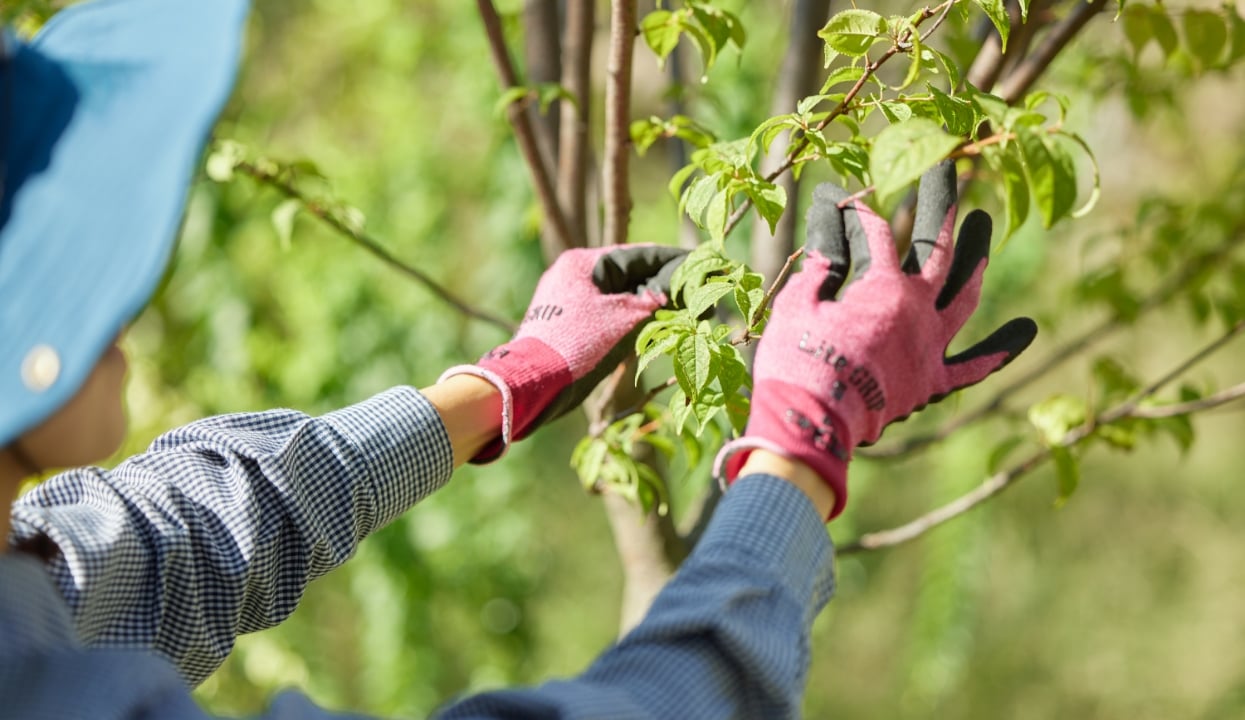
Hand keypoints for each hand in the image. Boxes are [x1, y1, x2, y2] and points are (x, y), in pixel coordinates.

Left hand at [441, 244, 685, 461]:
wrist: (532, 381)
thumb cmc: (574, 344)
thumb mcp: (620, 319)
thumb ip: (649, 302)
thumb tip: (670, 295)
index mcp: (581, 263)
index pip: (636, 254)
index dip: (669, 260)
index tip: (696, 262)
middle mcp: (571, 275)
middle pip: (627, 275)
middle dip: (659, 285)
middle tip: (692, 293)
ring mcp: (567, 300)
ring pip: (617, 296)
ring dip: (644, 305)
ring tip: (678, 310)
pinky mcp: (566, 323)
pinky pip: (606, 314)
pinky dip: (628, 320)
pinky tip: (649, 328)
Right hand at [714, 162, 1036, 518]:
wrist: (813, 423)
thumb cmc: (797, 362)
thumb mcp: (798, 305)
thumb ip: (820, 269)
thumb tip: (828, 242)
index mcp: (884, 286)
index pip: (871, 233)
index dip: (850, 213)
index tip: (833, 199)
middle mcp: (919, 308)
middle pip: (937, 246)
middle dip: (940, 204)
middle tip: (947, 169)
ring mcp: (931, 344)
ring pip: (965, 294)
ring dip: (976, 258)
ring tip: (985, 226)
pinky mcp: (931, 382)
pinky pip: (973, 366)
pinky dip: (999, 349)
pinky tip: (1026, 330)